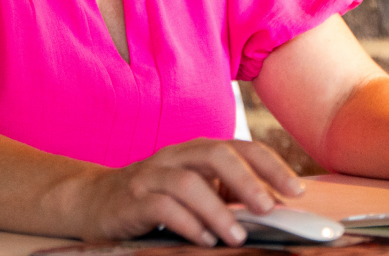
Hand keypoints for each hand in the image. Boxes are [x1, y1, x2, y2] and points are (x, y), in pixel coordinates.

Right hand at [66, 138, 303, 244]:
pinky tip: (203, 240)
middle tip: (270, 209)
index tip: (296, 191)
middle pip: (216, 155)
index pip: (241, 148)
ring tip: (237, 237)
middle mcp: (175, 157)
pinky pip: (161, 207)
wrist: (92, 201)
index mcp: (196, 151)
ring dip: (218, 211)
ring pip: (189, 183)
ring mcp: (151, 176)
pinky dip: (187, 224)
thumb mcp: (193, 190)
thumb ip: (225, 194)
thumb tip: (271, 209)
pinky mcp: (131, 200)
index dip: (271, 166)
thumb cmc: (153, 197)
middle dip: (248, 181)